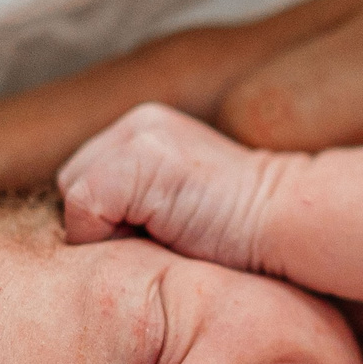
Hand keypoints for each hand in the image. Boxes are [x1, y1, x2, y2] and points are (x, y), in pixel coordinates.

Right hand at [0, 0, 362, 269]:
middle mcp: (231, 89)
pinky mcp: (302, 128)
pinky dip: (44, 190)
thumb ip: (284, 202)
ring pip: (63, 143)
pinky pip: (137, 157)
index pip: (27, 146)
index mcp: (245, 104)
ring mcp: (262, 103)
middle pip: (16, 135)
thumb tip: (103, 193)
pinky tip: (8, 234)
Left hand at [56, 102, 290, 267]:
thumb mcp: (180, 209)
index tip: (157, 239)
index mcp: (146, 131)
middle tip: (157, 241)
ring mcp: (137, 135)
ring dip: (106, 232)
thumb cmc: (243, 239)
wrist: (290, 223)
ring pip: (75, 197)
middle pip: (72, 186)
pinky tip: (163, 238)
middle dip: (99, 224)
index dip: (107, 223)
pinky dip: (110, 237)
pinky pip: (85, 209)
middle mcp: (137, 122)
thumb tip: (89, 238)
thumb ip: (138, 206)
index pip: (85, 181)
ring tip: (163, 239)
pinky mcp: (138, 158)